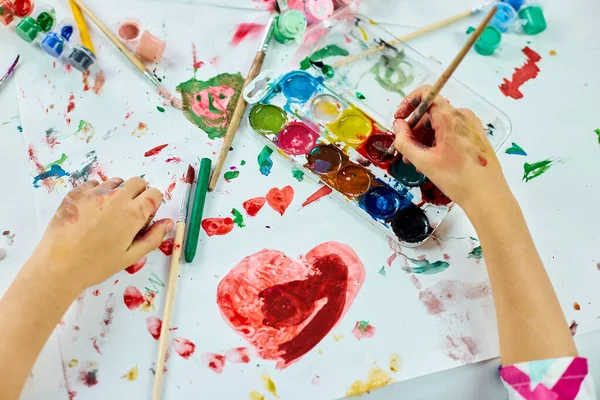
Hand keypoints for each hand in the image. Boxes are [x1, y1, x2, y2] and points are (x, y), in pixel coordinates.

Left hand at [30, 177, 173, 290]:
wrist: (58, 267)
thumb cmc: (97, 265)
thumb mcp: (131, 257)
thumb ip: (154, 237)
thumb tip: (168, 222)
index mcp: (133, 213)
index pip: (155, 193)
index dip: (154, 203)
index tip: (146, 216)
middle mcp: (116, 197)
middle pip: (138, 182)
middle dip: (139, 194)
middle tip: (129, 214)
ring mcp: (94, 193)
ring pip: (116, 181)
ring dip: (119, 192)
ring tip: (109, 213)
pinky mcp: (76, 193)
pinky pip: (94, 183)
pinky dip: (98, 192)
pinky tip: (92, 211)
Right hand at [393, 85, 510, 210]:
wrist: (488, 196)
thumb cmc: (458, 179)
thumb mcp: (424, 161)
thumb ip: (404, 141)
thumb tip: (397, 126)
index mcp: (450, 118)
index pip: (426, 94)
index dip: (408, 103)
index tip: (399, 120)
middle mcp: (462, 116)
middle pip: (431, 112)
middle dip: (415, 129)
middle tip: (406, 151)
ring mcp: (471, 125)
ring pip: (440, 123)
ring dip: (425, 138)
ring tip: (418, 161)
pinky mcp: (476, 136)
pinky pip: (451, 131)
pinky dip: (438, 141)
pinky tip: (433, 161)